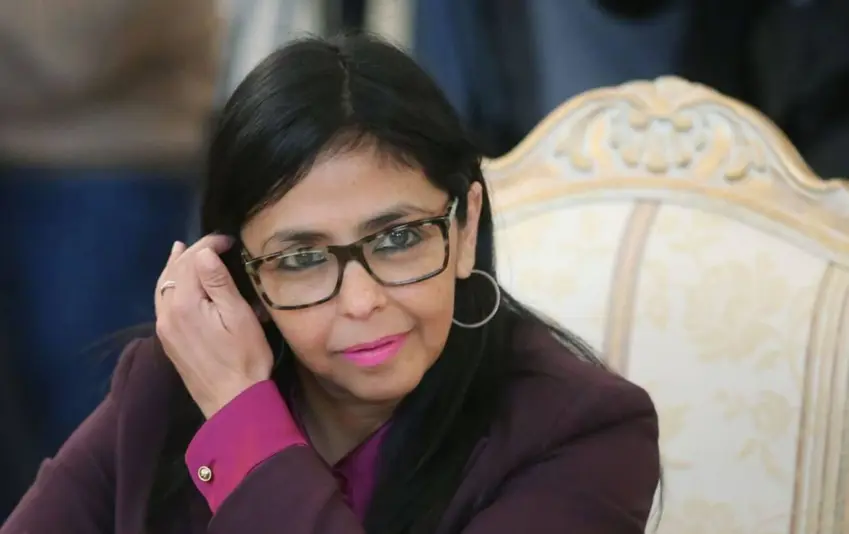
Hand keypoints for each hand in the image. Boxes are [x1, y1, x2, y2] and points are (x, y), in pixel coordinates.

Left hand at [154, 235, 273, 417]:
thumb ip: (219, 283)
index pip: (192, 261)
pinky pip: (162, 301)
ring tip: (182, 249)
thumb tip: (203, 252)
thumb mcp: (239, 317)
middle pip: (174, 271)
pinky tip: (176, 282)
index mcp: (186, 304)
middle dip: (194, 252)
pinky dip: (169, 284)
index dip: (210, 244)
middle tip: (216, 243)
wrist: (232, 401)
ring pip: (163, 286)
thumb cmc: (245, 358)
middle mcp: (167, 312)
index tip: (229, 240)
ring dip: (175, 266)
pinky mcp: (168, 340)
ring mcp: (164, 328)